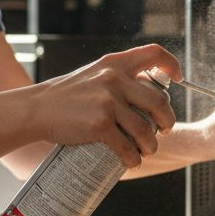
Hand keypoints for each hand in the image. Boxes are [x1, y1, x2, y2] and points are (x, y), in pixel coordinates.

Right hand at [28, 44, 182, 168]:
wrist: (36, 109)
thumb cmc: (64, 96)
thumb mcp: (92, 75)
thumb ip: (115, 78)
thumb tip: (143, 96)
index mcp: (114, 64)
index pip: (154, 53)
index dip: (172, 65)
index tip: (178, 79)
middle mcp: (114, 79)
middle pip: (159, 102)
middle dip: (166, 121)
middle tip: (162, 131)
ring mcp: (107, 102)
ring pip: (146, 130)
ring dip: (151, 146)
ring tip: (146, 151)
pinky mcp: (99, 125)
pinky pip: (127, 147)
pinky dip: (133, 159)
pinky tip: (131, 162)